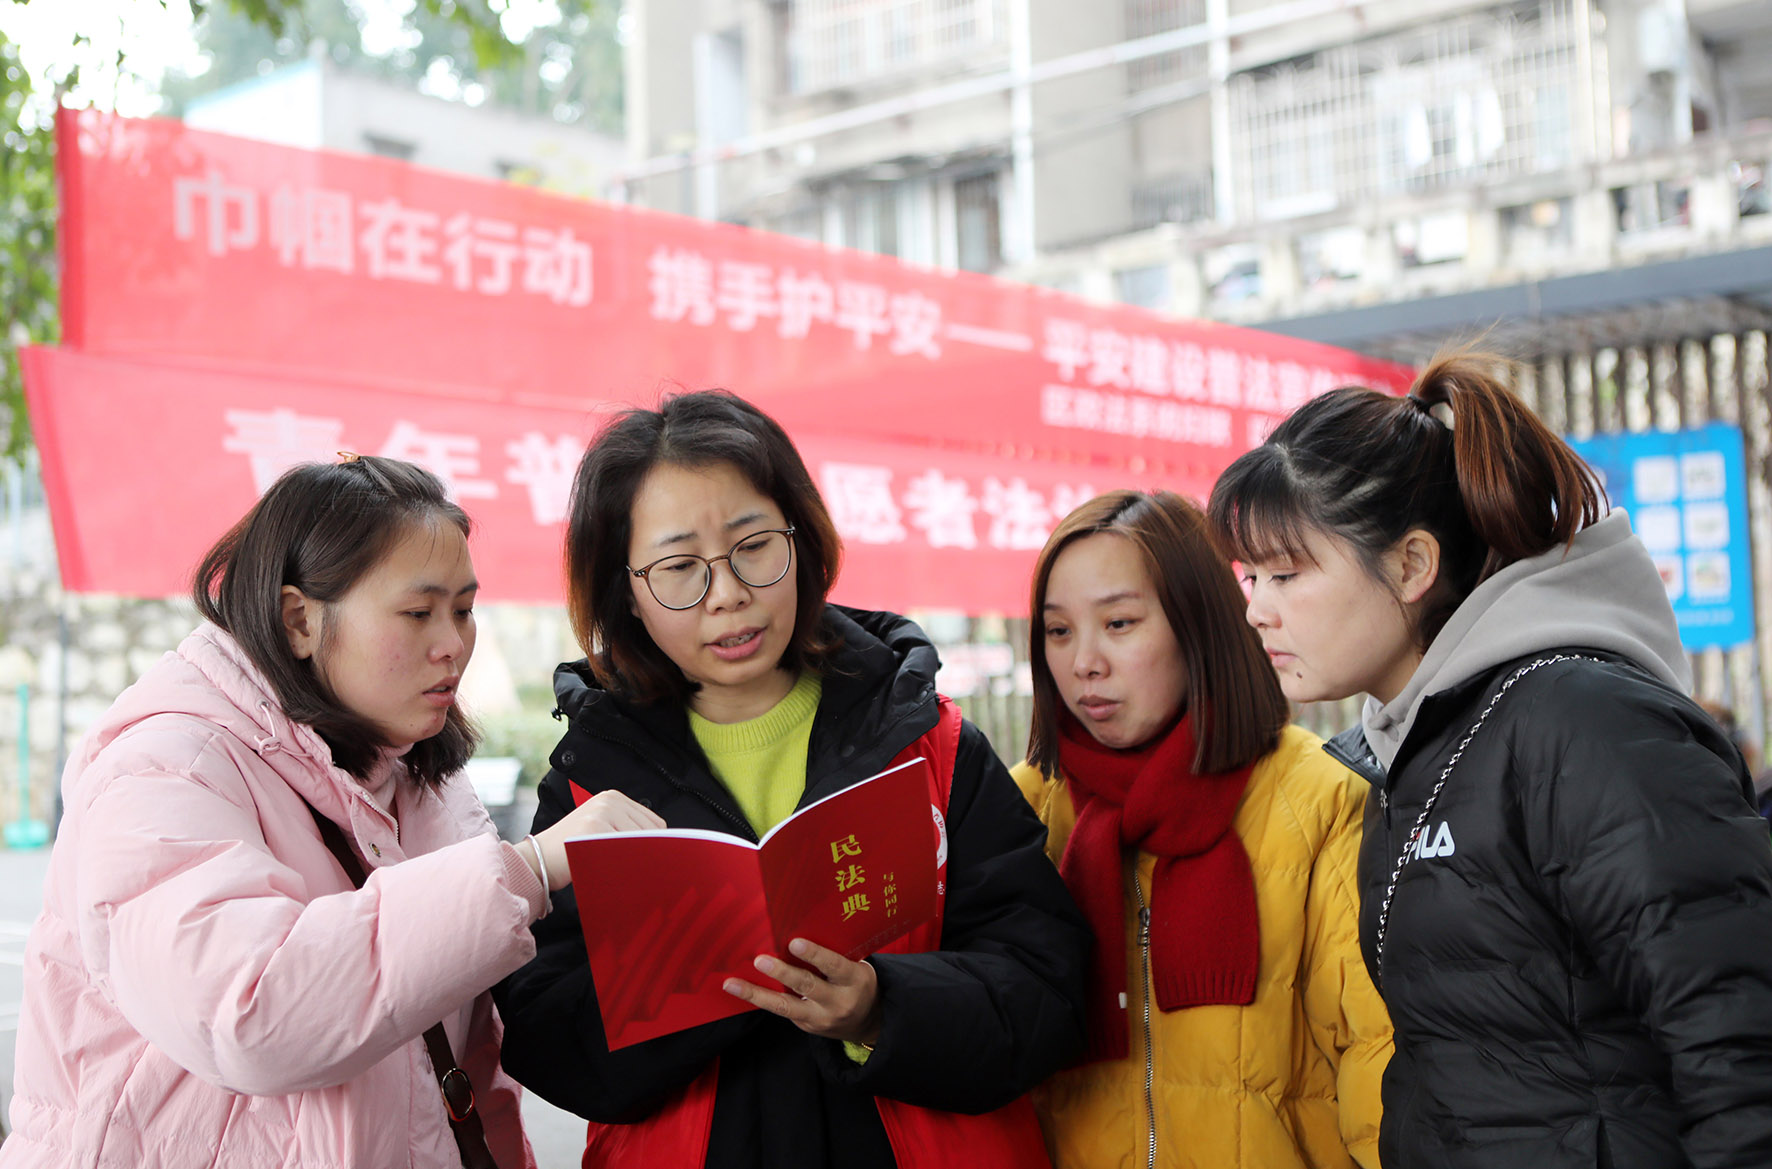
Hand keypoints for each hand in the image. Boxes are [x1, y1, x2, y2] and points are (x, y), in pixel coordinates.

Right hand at [527, 791, 665, 891]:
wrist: (539, 860)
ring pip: (639, 842)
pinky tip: (613, 871)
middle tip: (635, 870)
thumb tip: (666, 847)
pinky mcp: (594, 828)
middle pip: (651, 832)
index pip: (655, 823)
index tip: (651, 860)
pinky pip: (623, 851)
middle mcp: (610, 800)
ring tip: (620, 869)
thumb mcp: (603, 829)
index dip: (655, 845)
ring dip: (636, 861)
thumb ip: (629, 830)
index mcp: (614, 798)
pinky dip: (624, 865)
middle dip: (647, 853)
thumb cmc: (574, 850)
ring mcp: (601, 812)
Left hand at [722, 937, 882, 1044]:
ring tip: (733, 984)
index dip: (815, 955)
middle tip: (760, 960)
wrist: (868, 1022)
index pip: (834, 966)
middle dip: (782, 973)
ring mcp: (821, 1018)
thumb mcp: (857, 967)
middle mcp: (838, 1002)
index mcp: (855, 980)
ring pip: (786, 1007)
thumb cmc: (857, 982)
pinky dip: (761, 999)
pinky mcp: (807, 1027)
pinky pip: (782, 1011)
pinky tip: (742, 990)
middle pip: (807, 986)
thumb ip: (836, 953)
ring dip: (757, 994)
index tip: (795, 942)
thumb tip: (799, 928)